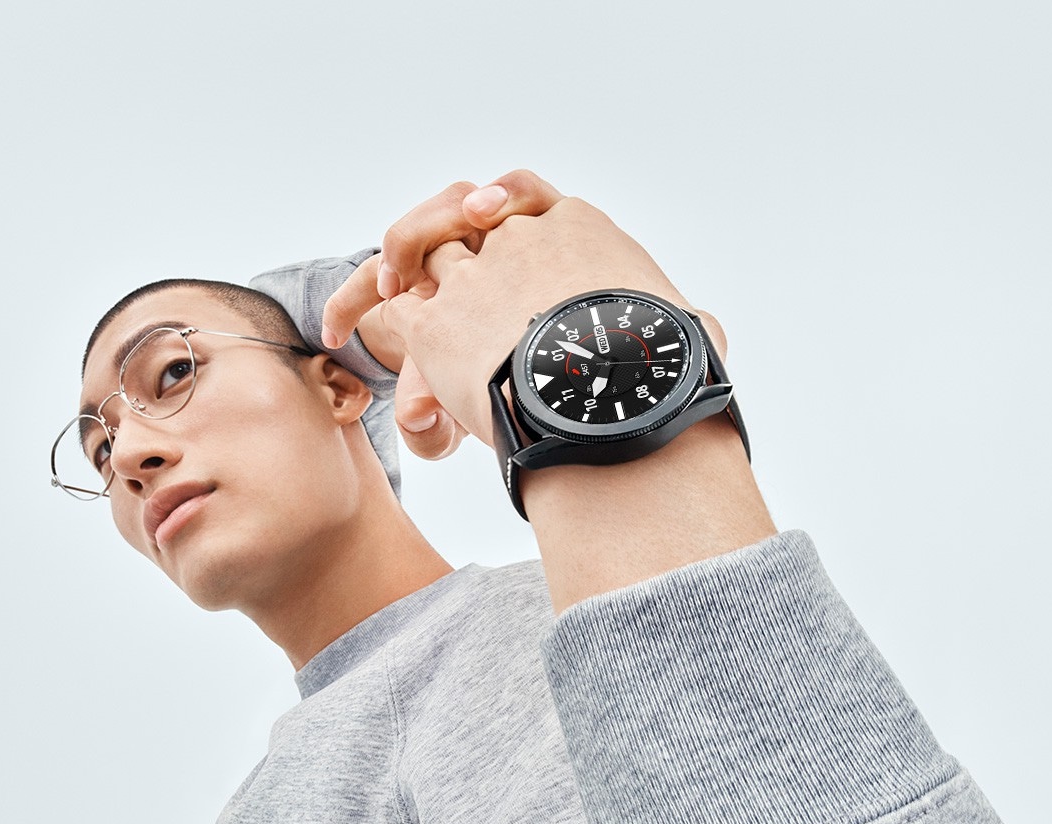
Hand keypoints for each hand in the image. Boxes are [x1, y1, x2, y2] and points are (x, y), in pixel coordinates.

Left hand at [323, 170, 725, 452]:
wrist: (611, 397)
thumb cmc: (661, 370)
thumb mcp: (689, 332)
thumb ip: (691, 325)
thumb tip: (709, 332)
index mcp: (582, 227)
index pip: (532, 198)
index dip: (504, 207)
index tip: (489, 222)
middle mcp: (521, 237)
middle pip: (469, 214)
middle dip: (445, 228)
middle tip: (423, 260)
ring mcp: (474, 273)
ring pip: (423, 244)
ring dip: (403, 257)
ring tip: (386, 282)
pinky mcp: (435, 316)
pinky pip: (389, 296)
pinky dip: (361, 303)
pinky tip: (342, 326)